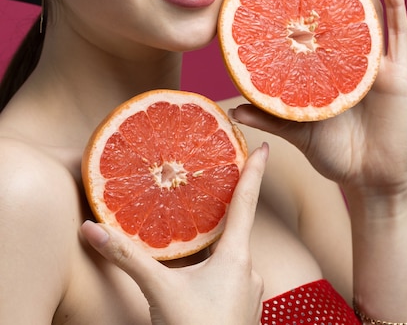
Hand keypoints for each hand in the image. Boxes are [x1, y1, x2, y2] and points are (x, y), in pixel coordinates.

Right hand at [81, 143, 267, 324]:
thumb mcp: (159, 292)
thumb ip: (127, 258)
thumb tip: (91, 229)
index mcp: (236, 257)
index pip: (246, 202)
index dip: (255, 172)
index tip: (265, 147)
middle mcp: (250, 271)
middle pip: (237, 229)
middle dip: (225, 211)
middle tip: (214, 188)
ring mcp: (249, 293)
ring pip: (232, 258)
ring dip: (217, 246)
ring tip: (199, 235)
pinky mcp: (242, 312)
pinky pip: (231, 279)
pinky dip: (216, 269)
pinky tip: (200, 277)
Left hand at [232, 0, 406, 193]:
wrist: (370, 178)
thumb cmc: (335, 153)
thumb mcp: (298, 129)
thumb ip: (271, 116)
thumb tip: (232, 109)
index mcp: (328, 67)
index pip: (316, 23)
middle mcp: (351, 58)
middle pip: (341, 8)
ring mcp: (375, 61)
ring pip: (369, 10)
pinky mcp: (397, 71)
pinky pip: (397, 29)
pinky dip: (394, 0)